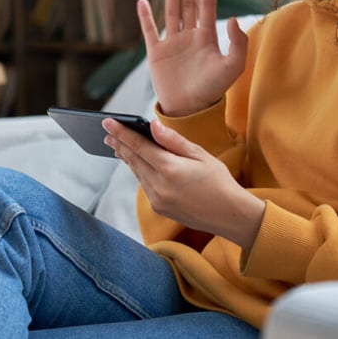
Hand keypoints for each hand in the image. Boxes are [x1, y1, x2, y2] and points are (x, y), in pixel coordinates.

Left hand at [103, 117, 264, 250]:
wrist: (229, 215)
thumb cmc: (219, 181)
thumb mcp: (200, 155)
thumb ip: (174, 141)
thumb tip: (152, 126)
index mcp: (170, 169)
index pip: (139, 146)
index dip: (122, 133)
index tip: (107, 123)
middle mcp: (159, 186)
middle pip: (133, 160)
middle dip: (119, 145)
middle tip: (107, 133)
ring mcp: (157, 200)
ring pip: (137, 173)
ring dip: (128, 159)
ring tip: (119, 147)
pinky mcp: (159, 208)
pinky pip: (145, 186)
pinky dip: (140, 172)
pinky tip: (139, 165)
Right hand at [137, 0, 247, 116]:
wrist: (189, 110)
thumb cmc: (213, 90)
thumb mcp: (232, 67)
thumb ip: (237, 43)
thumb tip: (231, 18)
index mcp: (207, 37)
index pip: (207, 5)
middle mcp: (189, 37)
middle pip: (189, 4)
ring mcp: (172, 43)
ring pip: (171, 12)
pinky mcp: (156, 53)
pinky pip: (149, 30)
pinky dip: (145, 16)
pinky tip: (143, 2)